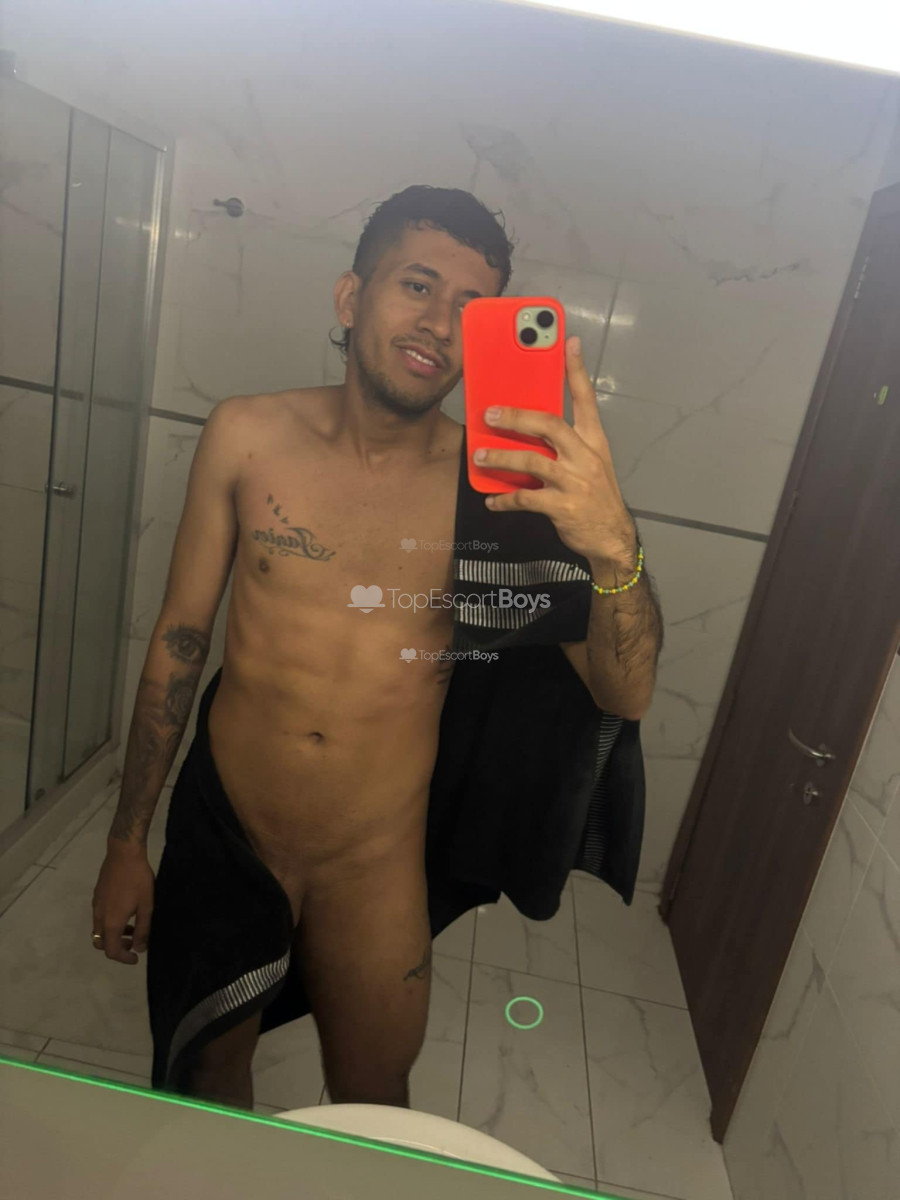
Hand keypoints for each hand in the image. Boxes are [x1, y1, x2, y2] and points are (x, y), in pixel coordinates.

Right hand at [91, 843, 154, 964]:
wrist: (123, 853)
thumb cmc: (138, 880)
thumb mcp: (146, 906)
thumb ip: (143, 929)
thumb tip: (139, 948)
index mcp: (111, 923)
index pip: (112, 951)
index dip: (124, 959)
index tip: (136, 958)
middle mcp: (99, 917)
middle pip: (101, 943)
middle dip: (117, 948)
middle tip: (133, 943)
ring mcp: (96, 905)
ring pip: (99, 930)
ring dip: (114, 935)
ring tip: (133, 927)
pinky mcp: (97, 895)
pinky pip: (100, 917)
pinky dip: (110, 923)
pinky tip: (126, 911)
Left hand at [473, 336, 635, 563]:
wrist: (612, 538)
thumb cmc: (596, 497)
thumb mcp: (591, 464)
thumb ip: (567, 445)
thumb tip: (530, 429)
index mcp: (594, 441)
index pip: (586, 399)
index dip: (576, 370)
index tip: (568, 342)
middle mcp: (584, 456)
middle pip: (549, 425)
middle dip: (517, 416)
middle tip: (490, 413)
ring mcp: (573, 482)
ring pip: (531, 461)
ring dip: (501, 457)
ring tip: (480, 455)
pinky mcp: (561, 506)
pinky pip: (524, 498)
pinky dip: (504, 500)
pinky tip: (491, 501)